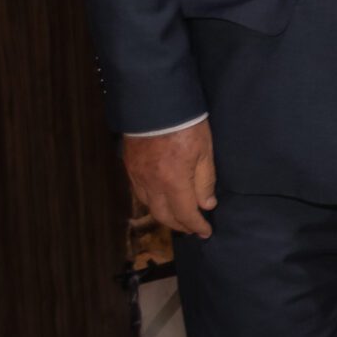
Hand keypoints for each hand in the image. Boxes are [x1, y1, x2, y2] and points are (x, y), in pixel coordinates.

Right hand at [124, 121, 216, 238]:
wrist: (155, 104)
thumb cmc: (186, 125)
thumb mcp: (205, 152)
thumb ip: (205, 182)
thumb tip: (206, 205)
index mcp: (173, 181)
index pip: (185, 213)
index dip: (196, 225)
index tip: (206, 232)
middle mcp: (152, 184)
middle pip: (164, 215)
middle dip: (180, 225)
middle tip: (194, 228)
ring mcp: (138, 176)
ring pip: (150, 206)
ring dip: (165, 216)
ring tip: (179, 218)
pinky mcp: (130, 167)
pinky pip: (140, 193)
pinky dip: (152, 202)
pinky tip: (161, 201)